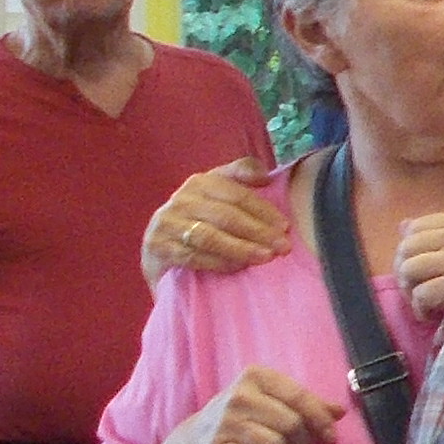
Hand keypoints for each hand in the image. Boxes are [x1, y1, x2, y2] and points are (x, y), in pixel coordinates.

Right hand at [147, 156, 286, 279]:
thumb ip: (240, 177)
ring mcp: (167, 223)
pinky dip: (218, 262)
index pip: (237, 194)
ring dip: (241, 248)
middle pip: (225, 215)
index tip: (285, 227)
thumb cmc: (198, 220)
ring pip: (209, 236)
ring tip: (265, 257)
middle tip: (282, 247)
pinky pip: (193, 256)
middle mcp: (182, 199)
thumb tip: (265, 176)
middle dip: (258, 232)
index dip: (263, 210)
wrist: (160, 250)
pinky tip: (239, 267)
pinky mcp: (157, 247)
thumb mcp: (218, 195)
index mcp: (200, 182)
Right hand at [190, 365, 344, 443]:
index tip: (331, 437)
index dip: (320, 419)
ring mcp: (224, 423)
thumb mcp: (273, 400)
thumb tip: (340, 411)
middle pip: (290, 424)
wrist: (198, 438)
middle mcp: (238, 396)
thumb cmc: (246, 416)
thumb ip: (306, 403)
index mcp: (256, 376)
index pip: (298, 396)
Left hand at [393, 208, 443, 319]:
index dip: (409, 250)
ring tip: (423, 301)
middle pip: (407, 247)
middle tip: (415, 289)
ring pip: (408, 269)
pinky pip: (419, 293)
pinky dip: (420, 309)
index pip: (415, 227)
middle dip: (404, 272)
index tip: (419, 269)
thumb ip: (438, 232)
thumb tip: (403, 225)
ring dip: (410, 290)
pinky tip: (431, 313)